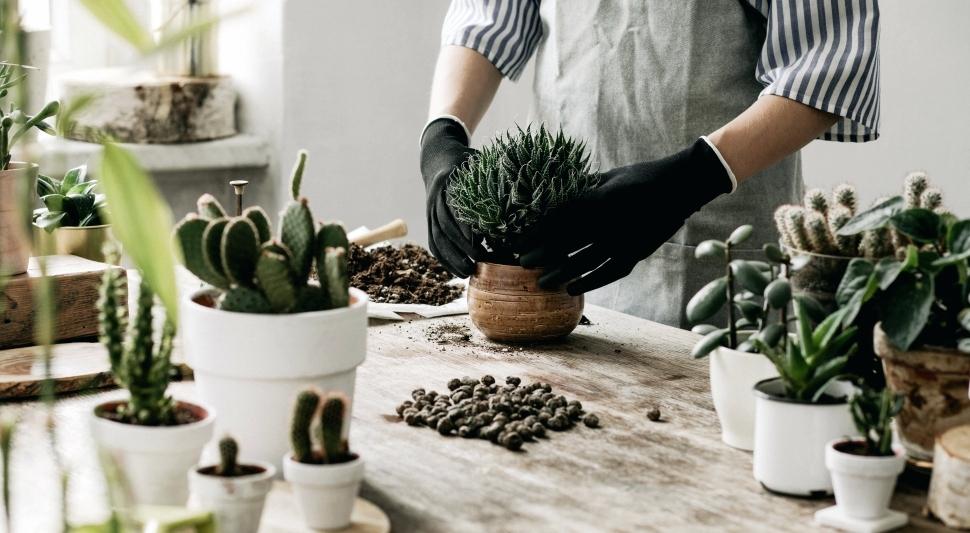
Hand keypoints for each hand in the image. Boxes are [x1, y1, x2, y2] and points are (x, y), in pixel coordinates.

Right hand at [420, 118, 480, 276]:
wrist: (437, 157)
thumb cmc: (466, 162)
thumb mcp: (479, 163)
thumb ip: (493, 176)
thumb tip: (519, 188)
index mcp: (447, 182)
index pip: (455, 208)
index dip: (464, 226)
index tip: (478, 241)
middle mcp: (435, 199)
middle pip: (445, 227)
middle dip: (462, 247)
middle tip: (480, 261)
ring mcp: (429, 211)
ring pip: (437, 238)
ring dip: (451, 258)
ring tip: (467, 273)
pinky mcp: (429, 221)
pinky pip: (433, 243)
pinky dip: (443, 259)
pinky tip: (456, 270)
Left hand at [519, 138, 733, 294]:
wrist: (681, 186)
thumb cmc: (640, 177)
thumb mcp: (609, 177)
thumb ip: (583, 187)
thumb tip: (555, 193)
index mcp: (600, 197)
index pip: (560, 216)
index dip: (538, 229)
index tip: (519, 237)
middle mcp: (610, 220)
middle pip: (568, 241)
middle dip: (543, 253)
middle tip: (522, 263)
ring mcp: (624, 239)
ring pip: (586, 260)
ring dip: (562, 272)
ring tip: (541, 281)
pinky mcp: (637, 252)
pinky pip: (610, 272)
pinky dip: (590, 282)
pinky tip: (571, 288)